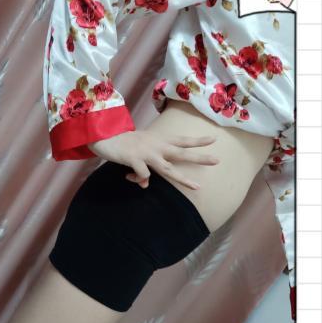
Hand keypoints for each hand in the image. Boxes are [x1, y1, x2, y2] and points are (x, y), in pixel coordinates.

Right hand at [87, 130, 219, 189]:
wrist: (104, 135)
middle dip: (200, 157)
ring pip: (168, 168)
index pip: (182, 140)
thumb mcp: (139, 150)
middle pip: (182, 153)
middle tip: (217, 160)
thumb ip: (146, 165)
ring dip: (183, 178)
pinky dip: (141, 180)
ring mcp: (146, 152)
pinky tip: (132, 179)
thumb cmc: (124, 143)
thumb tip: (145, 183)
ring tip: (196, 186)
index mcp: (159, 140)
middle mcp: (156, 146)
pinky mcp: (134, 159)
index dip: (197, 140)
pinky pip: (144, 175)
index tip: (213, 140)